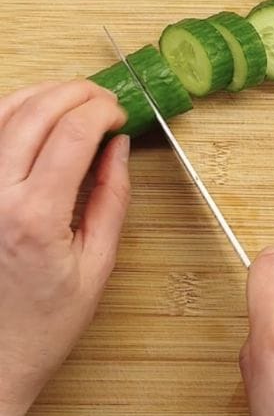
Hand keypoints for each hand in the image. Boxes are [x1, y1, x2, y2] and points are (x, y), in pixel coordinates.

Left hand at [0, 81, 130, 415]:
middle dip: (75, 93)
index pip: (73, 133)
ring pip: (1, 115)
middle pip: (35, 113)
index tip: (120, 113)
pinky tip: (31, 117)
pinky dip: (8, 115)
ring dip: (39, 96)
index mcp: (35, 218)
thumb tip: (118, 148)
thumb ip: (110, 197)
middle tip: (101, 98)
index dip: (102, 110)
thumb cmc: (43, 322)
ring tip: (69, 99)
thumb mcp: (97, 262)